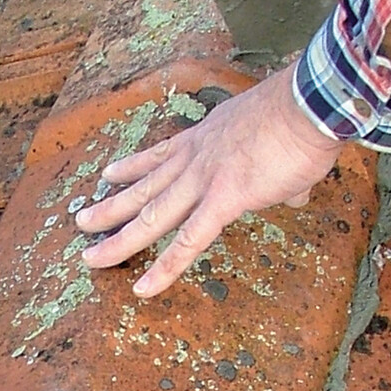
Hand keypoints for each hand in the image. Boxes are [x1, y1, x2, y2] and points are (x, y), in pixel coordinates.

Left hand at [75, 62, 344, 297]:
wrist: (308, 103)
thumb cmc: (301, 119)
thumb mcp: (279, 139)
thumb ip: (280, 175)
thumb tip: (296, 193)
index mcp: (205, 138)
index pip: (159, 156)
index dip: (132, 167)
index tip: (108, 174)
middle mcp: (195, 158)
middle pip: (143, 189)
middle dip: (110, 208)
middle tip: (81, 221)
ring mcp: (204, 179)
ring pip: (150, 216)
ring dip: (117, 239)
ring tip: (89, 257)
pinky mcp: (224, 200)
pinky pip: (188, 241)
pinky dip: (165, 267)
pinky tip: (144, 287)